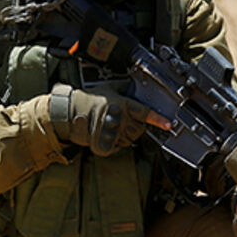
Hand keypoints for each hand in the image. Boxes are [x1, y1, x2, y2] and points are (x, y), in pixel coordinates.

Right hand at [49, 84, 168, 156]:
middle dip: (133, 128)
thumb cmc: (89, 99)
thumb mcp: (110, 89)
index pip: (144, 112)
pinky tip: (103, 136)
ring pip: (127, 141)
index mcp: (122, 103)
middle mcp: (118, 116)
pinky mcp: (101, 143)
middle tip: (120, 121)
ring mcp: (110, 130)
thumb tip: (142, 88)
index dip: (157, 119)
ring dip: (121, 137)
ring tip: (109, 126)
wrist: (68, 110)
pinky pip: (113, 148)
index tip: (169, 125)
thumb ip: (127, 92)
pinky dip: (109, 145)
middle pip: (138, 131)